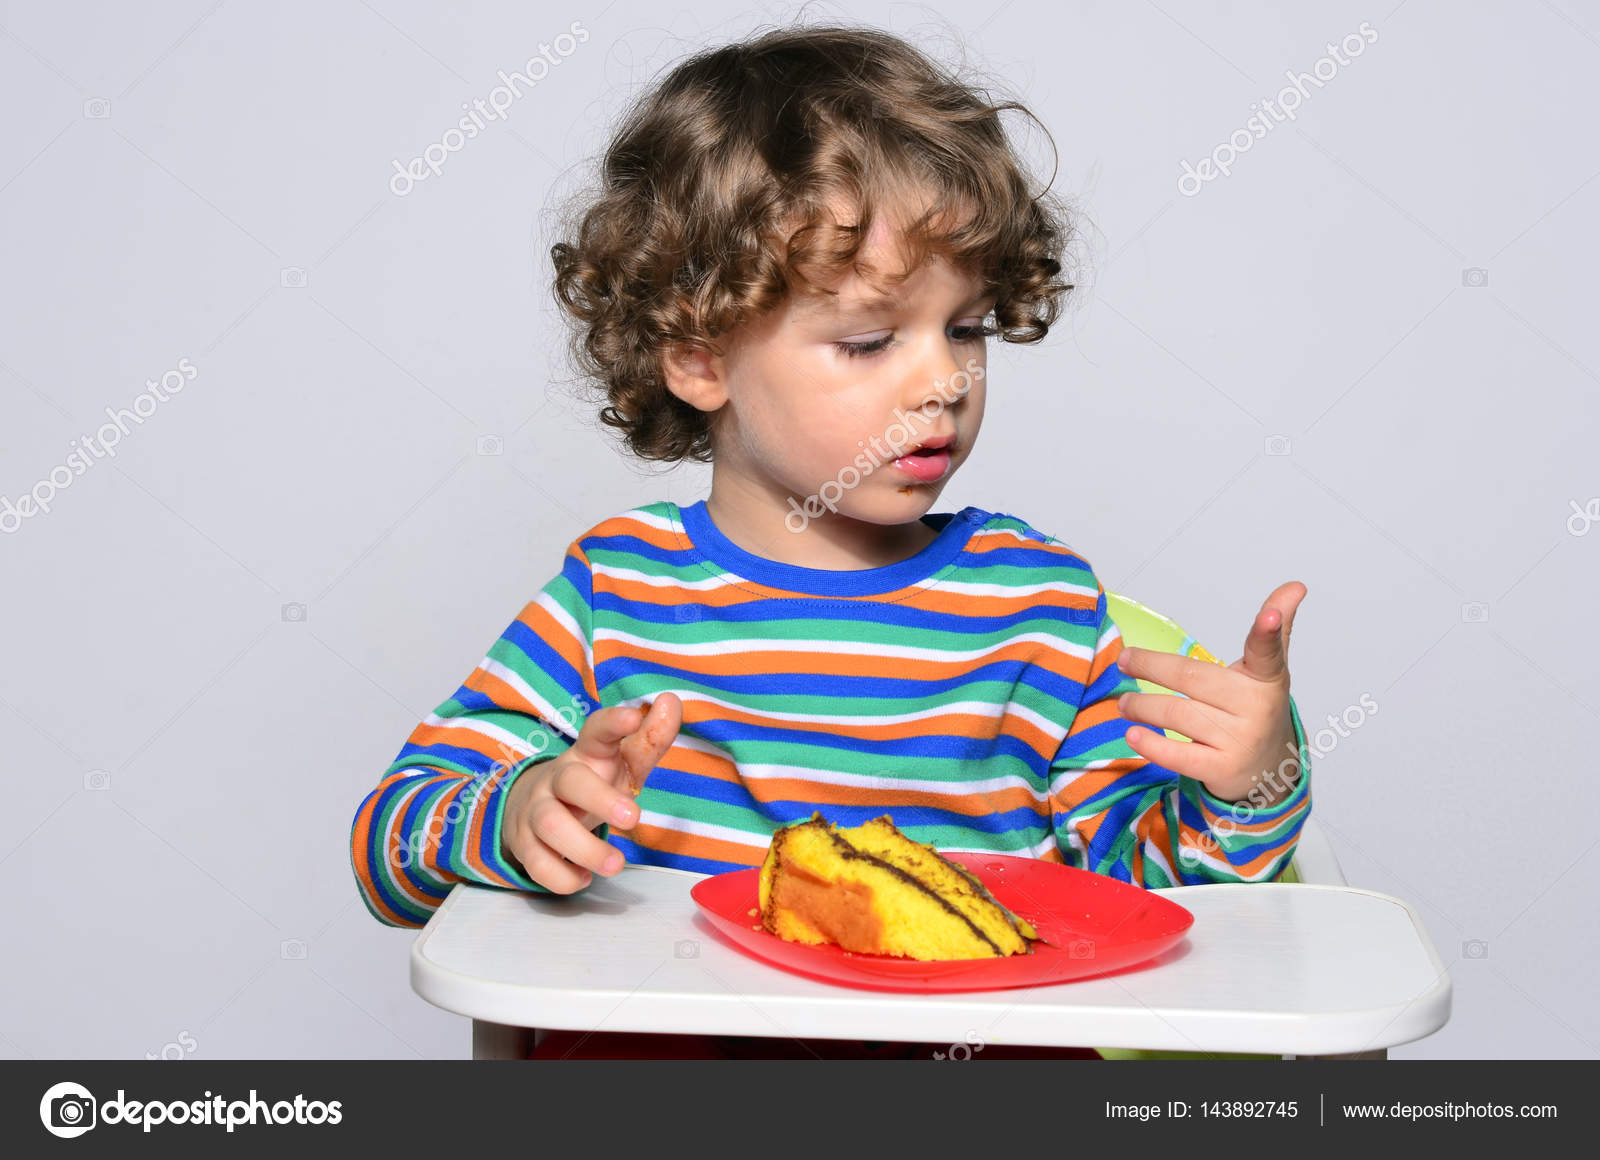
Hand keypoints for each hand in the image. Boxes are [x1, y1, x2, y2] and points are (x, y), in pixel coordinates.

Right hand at [499, 693, 682, 892]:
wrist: (532, 808)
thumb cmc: (593, 783)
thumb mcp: (622, 762)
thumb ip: (651, 739)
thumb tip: (670, 702)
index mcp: (587, 754)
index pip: (596, 731)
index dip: (613, 723)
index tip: (634, 717)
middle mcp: (558, 778)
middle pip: (570, 782)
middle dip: (600, 800)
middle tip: (633, 818)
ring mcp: (536, 810)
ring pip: (549, 825)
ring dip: (584, 848)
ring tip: (616, 865)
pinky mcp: (525, 844)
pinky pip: (536, 863)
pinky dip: (560, 877)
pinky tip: (583, 879)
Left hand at [1113, 583, 1304, 805]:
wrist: (1270, 771)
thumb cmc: (1256, 711)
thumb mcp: (1267, 672)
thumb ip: (1271, 632)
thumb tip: (1295, 585)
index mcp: (1266, 679)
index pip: (1267, 652)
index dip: (1268, 632)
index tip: (1268, 616)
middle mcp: (1256, 709)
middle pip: (1194, 679)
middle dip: (1154, 667)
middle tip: (1125, 660)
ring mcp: (1239, 741)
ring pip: (1179, 714)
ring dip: (1143, 706)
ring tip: (1125, 703)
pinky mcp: (1221, 769)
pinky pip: (1180, 755)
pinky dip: (1153, 745)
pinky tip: (1133, 735)